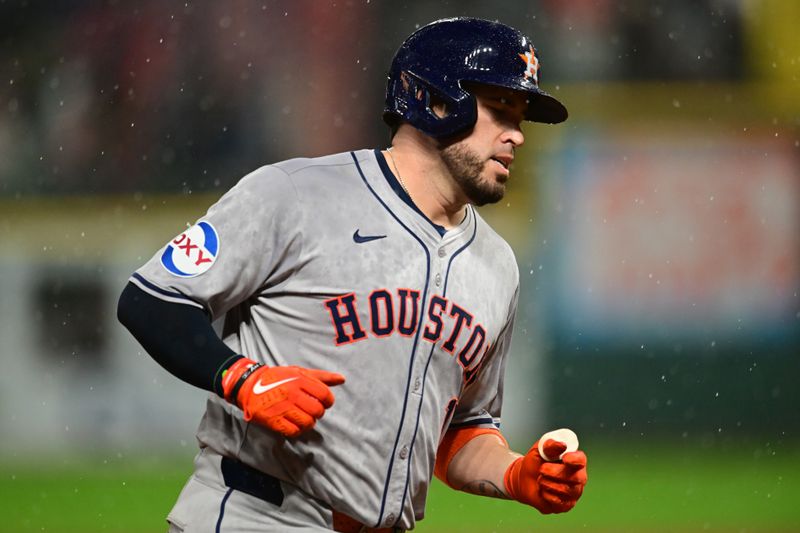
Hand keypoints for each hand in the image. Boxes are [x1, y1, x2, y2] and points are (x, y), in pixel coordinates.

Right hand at [221, 358, 344, 437]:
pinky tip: (295, 424)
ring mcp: (282, 407)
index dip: (328, 401)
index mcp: (299, 380)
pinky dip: (297, 430)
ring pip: (307, 423)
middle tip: (312, 410)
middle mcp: (291, 393)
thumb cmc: (277, 378)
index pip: (324, 394)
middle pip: (317, 411)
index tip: (324, 402)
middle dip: (318, 413)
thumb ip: (321, 376)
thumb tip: (342, 379)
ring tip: (303, 417)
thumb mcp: (298, 372)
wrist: (249, 385)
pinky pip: (293, 431)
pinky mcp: (273, 420)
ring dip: (308, 422)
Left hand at [504, 439, 587, 513]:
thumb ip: (549, 445)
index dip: (575, 460)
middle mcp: (579, 477)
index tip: (565, 458)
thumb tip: (562, 445)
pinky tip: (542, 490)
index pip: (581, 460)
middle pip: (576, 477)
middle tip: (541, 469)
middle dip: (556, 473)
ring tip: (540, 479)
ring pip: (566, 490)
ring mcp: (574, 492)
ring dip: (547, 483)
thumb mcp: (538, 450)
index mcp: (574, 460)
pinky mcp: (566, 505)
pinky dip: (545, 494)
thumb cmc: (535, 463)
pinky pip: (558, 502)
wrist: (524, 480)